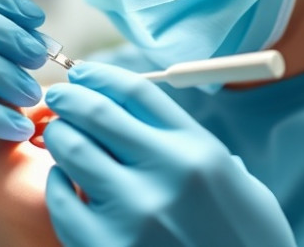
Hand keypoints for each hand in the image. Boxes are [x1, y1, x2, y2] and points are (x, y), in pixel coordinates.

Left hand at [43, 62, 295, 246]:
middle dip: (71, 97)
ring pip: (73, 148)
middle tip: (59, 96)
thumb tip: (156, 121)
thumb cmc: (245, 245)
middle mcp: (166, 174)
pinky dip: (58, 182)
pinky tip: (64, 180)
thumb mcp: (241, 187)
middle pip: (98, 112)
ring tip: (57, 134)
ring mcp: (132, 213)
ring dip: (59, 134)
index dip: (101, 75)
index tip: (83, 73)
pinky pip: (62, 199)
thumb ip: (199, 150)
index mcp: (199, 152)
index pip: (137, 92)